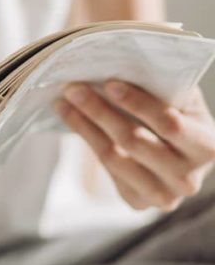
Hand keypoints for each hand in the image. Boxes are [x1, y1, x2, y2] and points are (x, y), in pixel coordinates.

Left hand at [56, 81, 214, 210]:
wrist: (185, 158)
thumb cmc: (184, 119)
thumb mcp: (185, 102)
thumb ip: (166, 86)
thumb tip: (126, 62)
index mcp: (208, 147)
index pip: (169, 124)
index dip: (137, 103)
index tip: (109, 82)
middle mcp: (188, 179)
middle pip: (133, 141)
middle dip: (100, 111)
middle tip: (74, 89)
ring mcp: (163, 196)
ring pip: (113, 157)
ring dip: (84, 126)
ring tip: (64, 102)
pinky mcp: (138, 202)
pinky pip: (107, 169)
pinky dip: (87, 141)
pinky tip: (73, 120)